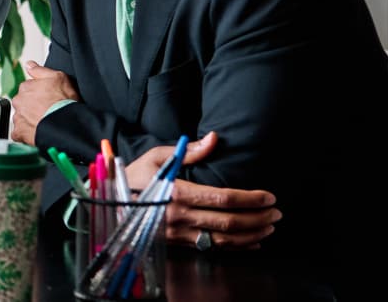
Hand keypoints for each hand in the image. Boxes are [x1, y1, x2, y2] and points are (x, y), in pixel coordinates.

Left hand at [10, 61, 79, 143]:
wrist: (65, 125)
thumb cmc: (64, 102)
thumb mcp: (58, 77)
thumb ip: (40, 70)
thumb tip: (29, 64)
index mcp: (26, 87)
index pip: (28, 88)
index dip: (39, 94)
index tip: (47, 98)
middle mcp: (19, 102)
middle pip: (23, 103)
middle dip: (32, 107)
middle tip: (46, 111)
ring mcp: (18, 117)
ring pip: (21, 117)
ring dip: (30, 120)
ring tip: (44, 122)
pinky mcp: (19, 133)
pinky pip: (19, 133)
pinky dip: (26, 133)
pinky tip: (38, 131)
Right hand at [124, 132, 279, 249]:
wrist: (111, 202)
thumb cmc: (134, 176)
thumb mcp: (156, 156)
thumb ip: (188, 151)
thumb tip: (214, 139)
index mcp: (176, 192)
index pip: (223, 199)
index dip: (250, 199)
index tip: (269, 196)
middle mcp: (178, 216)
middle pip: (228, 222)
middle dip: (258, 219)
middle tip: (276, 213)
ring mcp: (177, 233)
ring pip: (223, 240)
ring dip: (251, 235)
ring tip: (269, 227)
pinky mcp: (177, 243)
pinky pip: (211, 248)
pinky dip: (236, 248)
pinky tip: (252, 243)